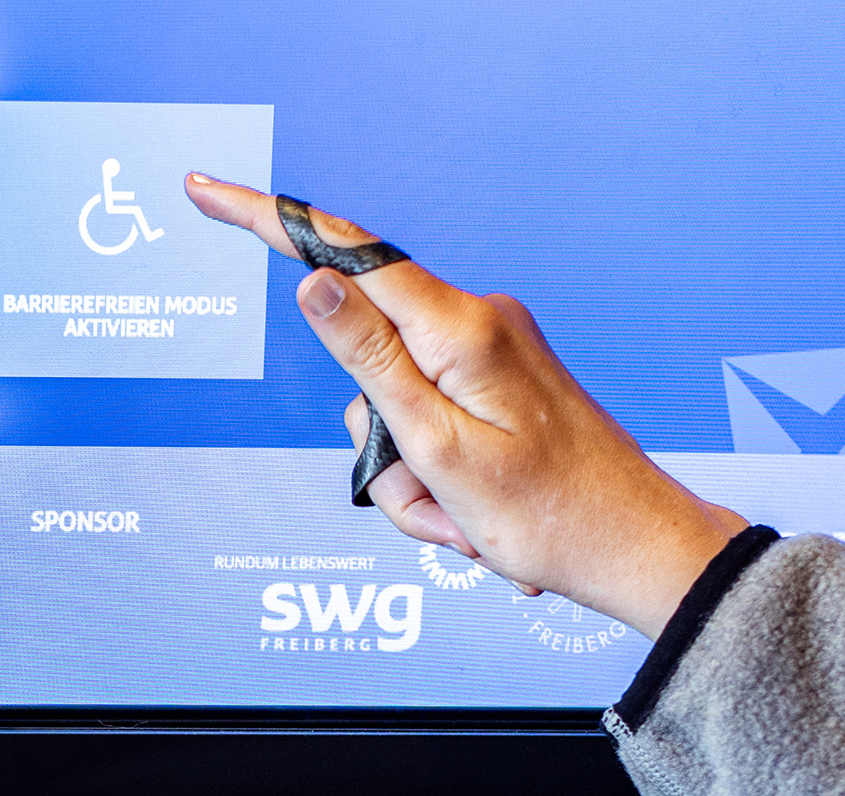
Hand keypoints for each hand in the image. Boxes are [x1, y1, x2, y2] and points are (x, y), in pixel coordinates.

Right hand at [185, 173, 746, 638]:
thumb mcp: (439, 449)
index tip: (207, 192)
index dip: (268, 224)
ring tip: (470, 526)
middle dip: (383, 450)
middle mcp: (481, 326)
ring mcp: (496, 355)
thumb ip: (370, 362)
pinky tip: (485, 524)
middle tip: (439, 509)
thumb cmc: (554, 519)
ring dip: (418, 482)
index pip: (345, 254)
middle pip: (367, 366)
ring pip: (399, 412)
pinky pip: (437, 426)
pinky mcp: (504, 383)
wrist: (637, 552)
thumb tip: (314, 280)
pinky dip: (446, 482)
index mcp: (462, 332)